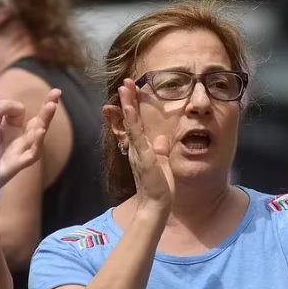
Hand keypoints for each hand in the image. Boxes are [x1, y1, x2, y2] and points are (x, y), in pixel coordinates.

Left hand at [0, 89, 59, 189]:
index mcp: (10, 128)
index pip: (17, 110)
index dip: (6, 106)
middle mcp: (19, 138)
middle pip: (37, 120)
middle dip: (48, 105)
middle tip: (57, 92)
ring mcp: (20, 151)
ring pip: (38, 133)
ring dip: (46, 118)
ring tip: (52, 105)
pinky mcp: (18, 164)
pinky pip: (32, 153)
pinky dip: (37, 142)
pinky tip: (40, 132)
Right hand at [119, 79, 172, 212]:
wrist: (156, 205)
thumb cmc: (160, 188)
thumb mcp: (162, 163)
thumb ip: (161, 150)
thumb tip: (162, 139)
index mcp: (141, 148)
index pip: (135, 123)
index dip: (132, 107)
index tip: (131, 91)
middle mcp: (136, 147)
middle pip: (130, 119)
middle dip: (128, 100)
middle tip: (125, 82)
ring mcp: (138, 150)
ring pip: (131, 122)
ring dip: (128, 104)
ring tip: (125, 86)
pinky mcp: (143, 155)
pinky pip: (136, 133)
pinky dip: (131, 119)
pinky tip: (129, 106)